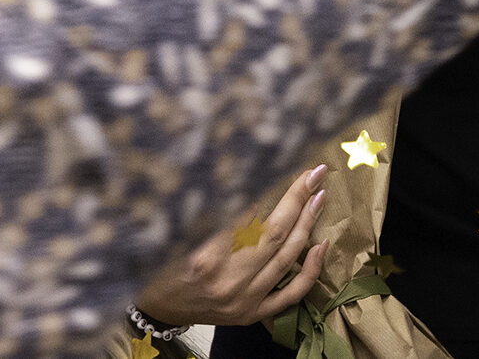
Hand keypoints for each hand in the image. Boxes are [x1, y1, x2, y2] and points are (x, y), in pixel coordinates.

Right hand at [132, 165, 328, 326]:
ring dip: (307, 224)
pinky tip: (321, 246)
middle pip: (274, 234)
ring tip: (319, 196)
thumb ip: (210, 208)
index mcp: (204, 256)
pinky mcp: (251, 313)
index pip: (247, 214)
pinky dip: (310, 270)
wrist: (157, 308)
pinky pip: (290, 294)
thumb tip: (244, 176)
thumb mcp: (177, 232)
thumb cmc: (162, 264)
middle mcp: (227, 280)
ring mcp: (242, 300)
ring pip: (286, 258)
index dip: (270, 186)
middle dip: (298, 199)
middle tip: (315, 174)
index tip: (287, 164)